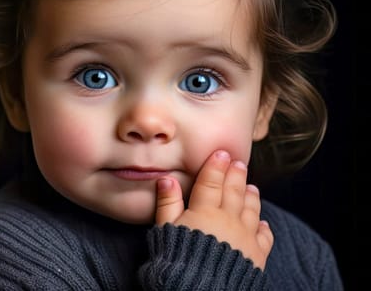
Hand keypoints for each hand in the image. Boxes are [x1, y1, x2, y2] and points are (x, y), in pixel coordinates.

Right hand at [155, 150, 273, 269]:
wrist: (201, 290)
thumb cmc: (179, 259)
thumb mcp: (166, 229)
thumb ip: (168, 203)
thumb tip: (166, 178)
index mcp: (205, 211)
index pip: (211, 183)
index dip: (216, 166)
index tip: (222, 152)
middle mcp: (228, 220)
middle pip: (233, 192)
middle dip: (236, 175)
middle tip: (239, 162)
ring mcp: (245, 237)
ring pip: (251, 210)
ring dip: (251, 196)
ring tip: (251, 187)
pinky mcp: (256, 256)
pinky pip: (264, 237)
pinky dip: (264, 227)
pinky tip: (262, 222)